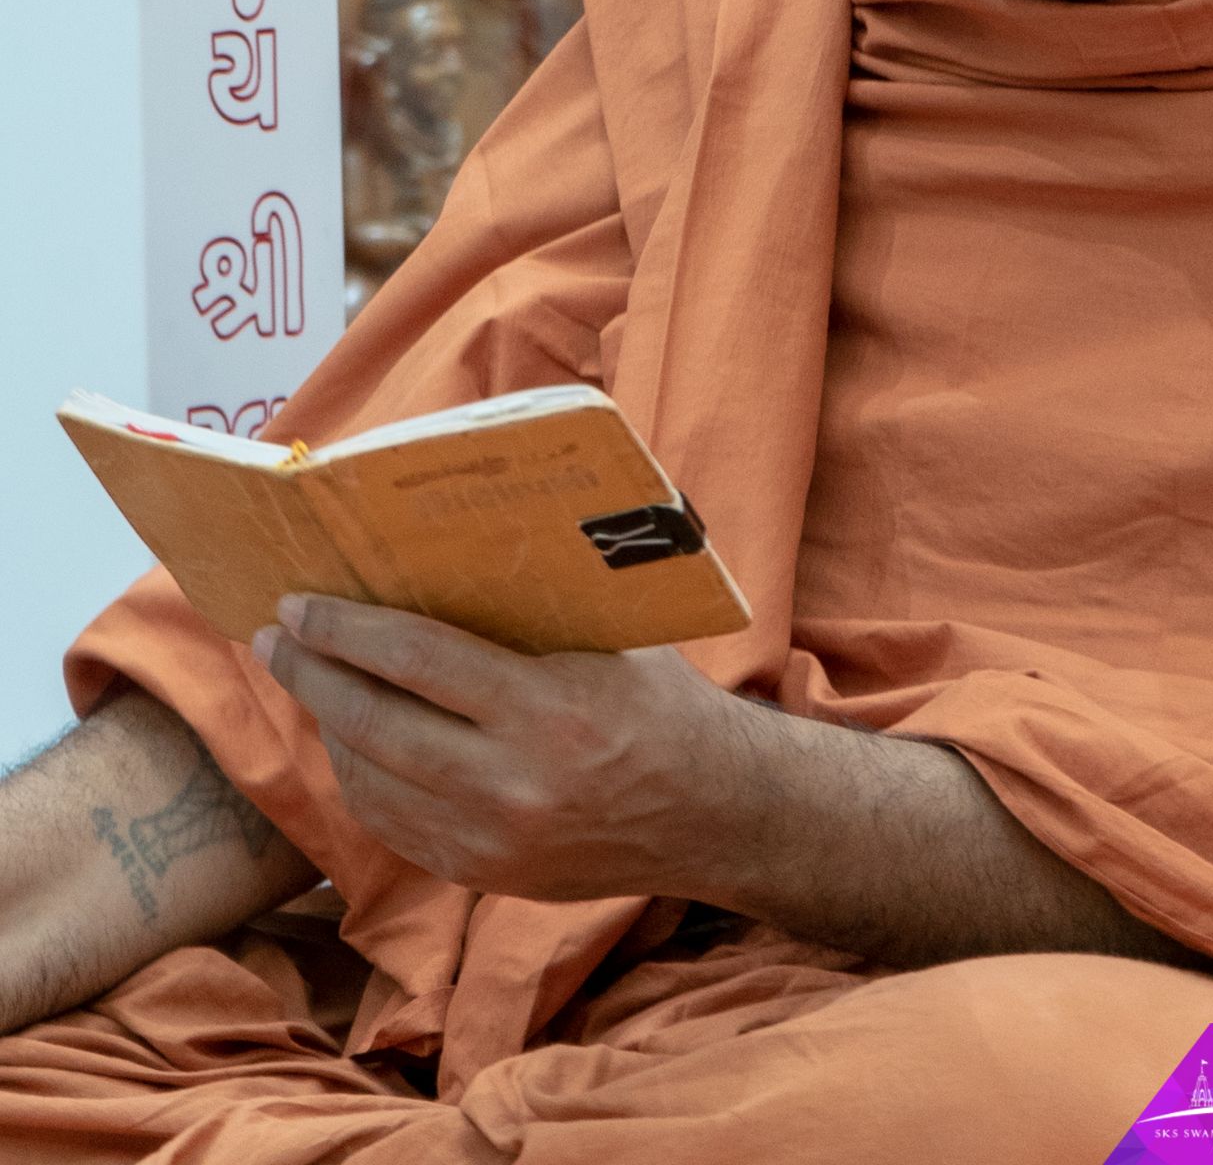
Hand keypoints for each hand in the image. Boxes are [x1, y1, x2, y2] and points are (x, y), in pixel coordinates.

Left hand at [252, 596, 768, 903]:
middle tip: (272, 638)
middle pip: (374, 724)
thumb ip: (524, 614)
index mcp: (548, 707)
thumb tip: (426, 561)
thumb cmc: (662, 702)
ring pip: (372, 781)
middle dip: (311, 675)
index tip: (299, 604)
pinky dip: (360, 779)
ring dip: (326, 728)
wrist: (714, 813)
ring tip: (302, 680)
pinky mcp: (485, 877)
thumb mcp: (606, 639)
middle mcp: (513, 782)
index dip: (345, 629)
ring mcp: (493, 840)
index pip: (416, 659)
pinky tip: (349, 742)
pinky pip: (394, 826)